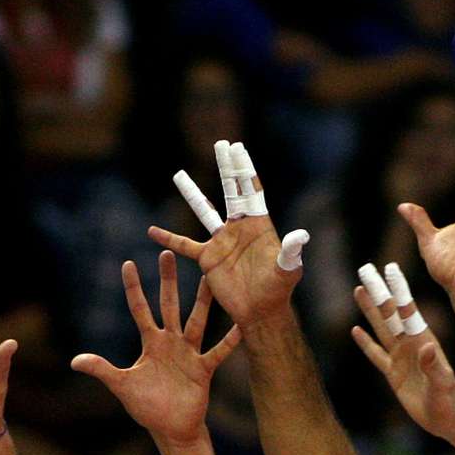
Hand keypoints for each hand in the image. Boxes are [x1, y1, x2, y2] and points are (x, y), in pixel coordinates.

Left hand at [71, 251, 240, 444]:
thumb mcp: (122, 385)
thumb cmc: (147, 406)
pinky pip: (218, 351)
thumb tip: (74, 361)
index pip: (139, 309)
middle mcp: (171, 341)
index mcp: (151, 342)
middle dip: (168, 280)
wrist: (171, 428)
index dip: (133, 288)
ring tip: (209, 278)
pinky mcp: (203, 368)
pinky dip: (229, 340)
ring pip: (196, 321)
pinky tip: (240, 324)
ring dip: (202, 301)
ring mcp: (189, 353)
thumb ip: (102, 370)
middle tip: (167, 253)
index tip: (128, 263)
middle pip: (169, 304)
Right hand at [150, 141, 307, 327]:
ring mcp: (221, 241)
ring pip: (204, 211)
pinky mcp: (208, 257)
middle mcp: (239, 227)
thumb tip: (302, 236)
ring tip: (178, 174)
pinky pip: (184, 244)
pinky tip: (152, 232)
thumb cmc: (277, 290)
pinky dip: (169, 238)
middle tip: (221, 144)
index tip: (238, 147)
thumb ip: (291, 252)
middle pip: (230, 190)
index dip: (245, 169)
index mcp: (258, 224)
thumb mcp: (287, 270)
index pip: (251, 190)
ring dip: (191, 193)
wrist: (259, 311)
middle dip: (227, 168)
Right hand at [351, 265, 454, 438]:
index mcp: (422, 340)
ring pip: (380, 327)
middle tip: (365, 271)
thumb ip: (433, 366)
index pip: (406, 309)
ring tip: (359, 290)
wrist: (448, 419)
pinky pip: (376, 354)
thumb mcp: (443, 384)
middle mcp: (409, 343)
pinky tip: (355, 330)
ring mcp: (400, 357)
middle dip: (377, 291)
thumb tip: (425, 347)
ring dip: (369, 310)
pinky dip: (365, 343)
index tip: (389, 269)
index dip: (397, 289)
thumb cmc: (450, 402)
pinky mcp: (393, 373)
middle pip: (388, 313)